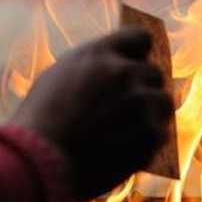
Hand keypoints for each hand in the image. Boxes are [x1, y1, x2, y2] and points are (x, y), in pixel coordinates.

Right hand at [12, 28, 173, 201]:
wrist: (40, 164)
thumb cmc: (39, 126)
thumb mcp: (57, 81)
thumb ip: (90, 72)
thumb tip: (109, 73)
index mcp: (98, 54)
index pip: (140, 38)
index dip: (138, 54)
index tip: (134, 66)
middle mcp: (123, 72)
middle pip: (154, 73)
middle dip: (144, 89)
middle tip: (128, 111)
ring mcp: (140, 102)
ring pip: (162, 103)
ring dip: (151, 116)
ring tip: (127, 134)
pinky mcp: (151, 133)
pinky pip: (160, 135)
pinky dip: (146, 146)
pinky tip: (123, 154)